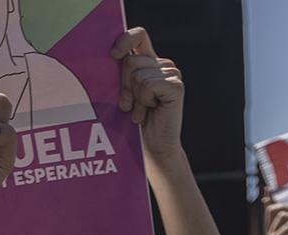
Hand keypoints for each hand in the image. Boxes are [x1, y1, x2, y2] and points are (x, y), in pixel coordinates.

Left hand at [112, 28, 183, 158]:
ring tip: (141, 110)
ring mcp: (172, 74)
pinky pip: (148, 85)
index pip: (138, 35)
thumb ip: (122, 72)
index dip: (124, 40)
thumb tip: (111, 55)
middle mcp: (163, 64)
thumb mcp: (124, 91)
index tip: (113, 55)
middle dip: (124, 85)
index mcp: (150, 62)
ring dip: (134, 98)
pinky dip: (143, 101)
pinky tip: (149, 111)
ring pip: (138, 74)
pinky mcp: (176, 86)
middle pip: (130, 61)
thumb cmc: (135, 121)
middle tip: (129, 104)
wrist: (154, 146)